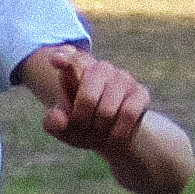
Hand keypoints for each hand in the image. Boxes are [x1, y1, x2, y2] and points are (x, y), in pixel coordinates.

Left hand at [25, 43, 194, 193]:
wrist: (109, 135)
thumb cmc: (81, 126)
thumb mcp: (62, 128)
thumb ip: (53, 123)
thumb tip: (60, 116)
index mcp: (76, 71)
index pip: (70, 59)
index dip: (64, 58)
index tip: (56, 60)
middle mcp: (100, 69)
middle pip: (87, 98)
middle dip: (82, 120)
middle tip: (82, 127)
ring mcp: (122, 78)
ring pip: (107, 109)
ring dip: (100, 127)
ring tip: (98, 130)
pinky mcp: (140, 92)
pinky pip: (128, 113)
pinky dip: (118, 131)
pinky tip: (114, 135)